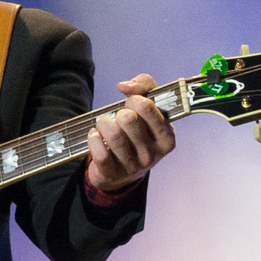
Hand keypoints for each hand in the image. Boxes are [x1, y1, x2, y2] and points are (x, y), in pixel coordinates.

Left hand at [83, 75, 175, 195]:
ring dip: (103, 123)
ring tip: (104, 124)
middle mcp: (152, 154)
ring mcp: (133, 166)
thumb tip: (124, 86)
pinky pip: (100, 153)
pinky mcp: (113, 174)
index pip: (147, 107)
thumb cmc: (138, 132)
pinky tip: (95, 135)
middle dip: (118, 112)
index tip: (131, 104)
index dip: (134, 99)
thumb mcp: (149, 108)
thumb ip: (144, 86)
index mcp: (166, 138)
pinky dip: (93, 138)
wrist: (123, 170)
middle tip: (118, 117)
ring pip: (113, 135)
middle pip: (128, 119)